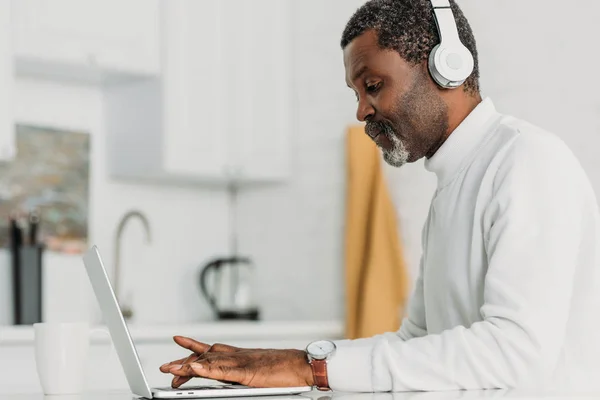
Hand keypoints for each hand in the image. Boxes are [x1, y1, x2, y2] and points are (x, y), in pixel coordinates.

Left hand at [159, 336, 313, 388]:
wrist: (305, 365)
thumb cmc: (288, 370)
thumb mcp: (261, 370)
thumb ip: (245, 372)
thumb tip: (232, 380)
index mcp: (242, 355)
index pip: (213, 349)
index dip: (195, 347)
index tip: (180, 345)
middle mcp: (239, 355)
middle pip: (206, 355)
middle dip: (185, 360)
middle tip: (166, 367)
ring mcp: (243, 362)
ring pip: (211, 362)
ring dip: (189, 365)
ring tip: (171, 369)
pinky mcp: (248, 372)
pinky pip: (224, 371)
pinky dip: (209, 369)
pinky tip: (195, 369)